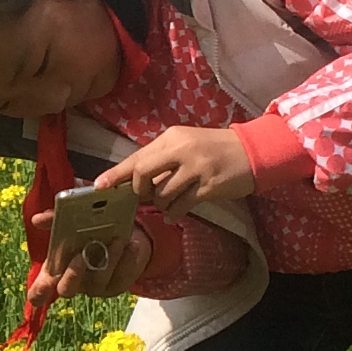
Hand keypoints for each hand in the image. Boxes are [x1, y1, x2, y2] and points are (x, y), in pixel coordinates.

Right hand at [31, 221, 153, 303]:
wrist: (122, 234)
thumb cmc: (89, 230)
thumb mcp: (71, 223)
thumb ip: (55, 220)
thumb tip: (37, 219)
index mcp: (56, 269)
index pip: (40, 290)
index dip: (38, 292)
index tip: (39, 289)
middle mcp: (73, 282)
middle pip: (66, 290)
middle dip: (72, 275)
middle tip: (80, 256)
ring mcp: (95, 287)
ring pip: (99, 280)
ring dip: (108, 259)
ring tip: (117, 240)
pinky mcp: (116, 286)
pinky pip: (122, 277)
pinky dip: (128, 260)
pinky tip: (132, 245)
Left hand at [100, 125, 252, 216]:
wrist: (252, 151)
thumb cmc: (214, 149)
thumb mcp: (186, 145)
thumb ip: (162, 159)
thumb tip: (135, 181)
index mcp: (171, 138)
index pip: (137, 156)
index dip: (116, 173)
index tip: (99, 186)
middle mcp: (181, 149)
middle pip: (143, 173)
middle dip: (139, 191)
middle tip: (144, 197)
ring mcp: (195, 168)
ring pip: (162, 193)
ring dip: (161, 204)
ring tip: (170, 203)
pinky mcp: (208, 185)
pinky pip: (181, 205)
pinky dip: (174, 213)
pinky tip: (176, 213)